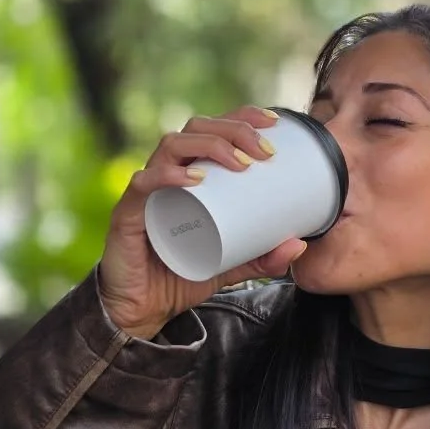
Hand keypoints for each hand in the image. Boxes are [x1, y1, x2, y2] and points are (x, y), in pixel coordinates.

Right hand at [98, 107, 307, 338]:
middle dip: (234, 130)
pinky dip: (168, 176)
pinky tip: (193, 179)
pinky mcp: (129, 214)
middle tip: (264, 152)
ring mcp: (146, 191)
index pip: (213, 128)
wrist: (143, 311)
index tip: (274, 124)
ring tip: (240, 164)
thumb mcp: (233, 265)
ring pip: (171, 145)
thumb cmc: (182, 275)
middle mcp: (166, 173)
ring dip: (210, 145)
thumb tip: (301, 244)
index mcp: (189, 175)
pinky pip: (143, 184)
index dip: (242, 117)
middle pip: (196, 128)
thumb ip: (263, 257)